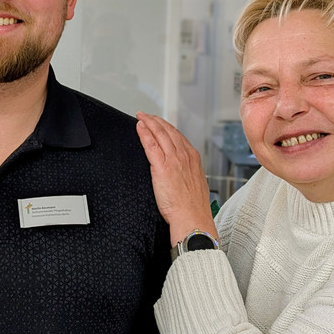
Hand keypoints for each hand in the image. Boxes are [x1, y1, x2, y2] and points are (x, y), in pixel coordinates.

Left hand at [136, 112, 216, 245]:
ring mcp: (174, 160)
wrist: (192, 218)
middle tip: (146, 115)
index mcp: (193, 159)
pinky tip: (139, 127)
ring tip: (140, 117)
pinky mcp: (162, 167)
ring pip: (159, 134)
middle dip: (156, 120)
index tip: (159, 123)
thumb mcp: (195, 184)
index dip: (167, 127)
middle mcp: (185, 156)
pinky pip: (151, 144)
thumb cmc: (193, 207)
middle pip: (168, 131)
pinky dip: (144, 133)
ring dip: (149, 122)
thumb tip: (179, 172)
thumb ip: (187, 173)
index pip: (178, 136)